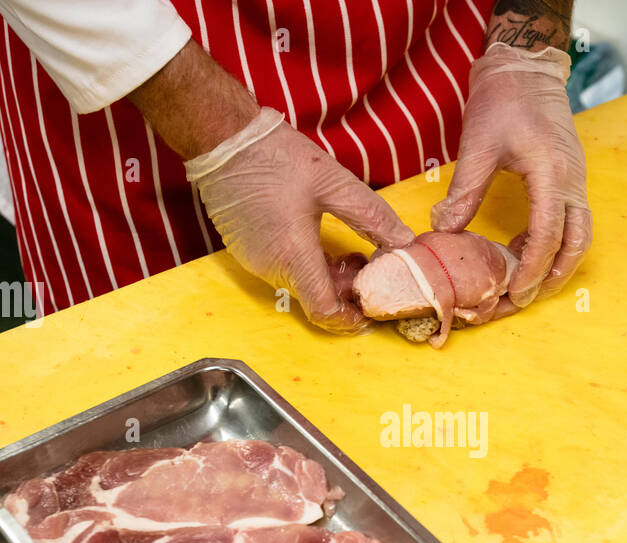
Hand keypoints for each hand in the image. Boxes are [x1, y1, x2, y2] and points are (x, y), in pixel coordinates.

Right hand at [186, 109, 414, 332]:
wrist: (223, 138)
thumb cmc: (277, 157)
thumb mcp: (333, 182)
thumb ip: (372, 216)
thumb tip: (404, 242)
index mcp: (294, 256)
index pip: (324, 311)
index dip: (350, 319)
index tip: (370, 307)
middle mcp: (271, 267)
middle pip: (314, 298)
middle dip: (344, 290)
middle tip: (365, 263)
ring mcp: (254, 260)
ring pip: (299, 284)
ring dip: (326, 276)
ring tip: (346, 249)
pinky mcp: (245, 250)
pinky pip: (282, 269)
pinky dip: (305, 264)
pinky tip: (317, 239)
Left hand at [432, 42, 591, 308]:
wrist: (527, 68)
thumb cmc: (504, 99)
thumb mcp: (478, 144)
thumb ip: (464, 190)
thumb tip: (443, 231)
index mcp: (553, 173)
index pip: (548, 234)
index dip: (531, 269)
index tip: (513, 294)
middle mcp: (572, 182)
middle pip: (576, 244)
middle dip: (553, 278)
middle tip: (522, 301)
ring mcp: (575, 182)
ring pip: (579, 236)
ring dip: (558, 266)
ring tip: (527, 287)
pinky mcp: (570, 180)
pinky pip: (569, 222)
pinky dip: (552, 245)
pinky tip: (524, 255)